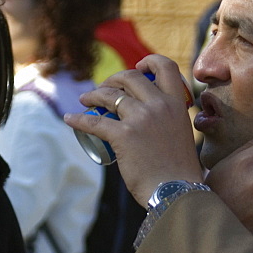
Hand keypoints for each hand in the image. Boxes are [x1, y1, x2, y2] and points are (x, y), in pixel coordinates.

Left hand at [64, 55, 203, 205]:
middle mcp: (160, 105)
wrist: (176, 191)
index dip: (149, 61)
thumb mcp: (181, 134)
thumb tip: (153, 122)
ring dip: (94, 94)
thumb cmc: (179, 171)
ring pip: (110, 95)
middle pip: (131, 77)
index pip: (166, 67)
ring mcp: (141, 118)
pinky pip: (94, 121)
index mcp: (177, 104)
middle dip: (113, 79)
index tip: (138, 66)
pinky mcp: (123, 135)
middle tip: (105, 89)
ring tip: (85, 100)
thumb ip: (169, 122)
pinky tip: (71, 119)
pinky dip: (79, 119)